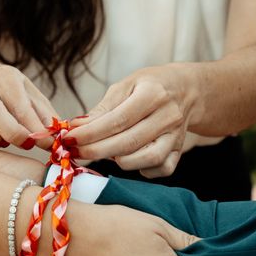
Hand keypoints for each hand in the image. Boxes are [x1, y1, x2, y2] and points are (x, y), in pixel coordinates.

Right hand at [0, 63, 58, 149]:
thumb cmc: (8, 93)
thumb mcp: (29, 95)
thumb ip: (45, 115)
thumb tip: (60, 136)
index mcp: (5, 75)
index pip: (20, 104)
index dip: (34, 127)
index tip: (46, 143)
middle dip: (12, 133)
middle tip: (25, 144)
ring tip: (2, 140)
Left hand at [69, 64, 194, 177]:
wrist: (185, 90)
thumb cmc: (149, 86)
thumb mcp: (125, 86)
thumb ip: (102, 109)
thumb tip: (76, 127)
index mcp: (153, 94)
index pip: (118, 120)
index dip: (91, 133)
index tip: (69, 139)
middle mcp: (168, 116)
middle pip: (129, 143)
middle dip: (96, 151)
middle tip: (75, 152)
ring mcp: (177, 136)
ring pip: (147, 159)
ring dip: (118, 161)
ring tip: (102, 153)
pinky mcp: (179, 151)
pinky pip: (161, 169)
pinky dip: (143, 170)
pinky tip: (128, 159)